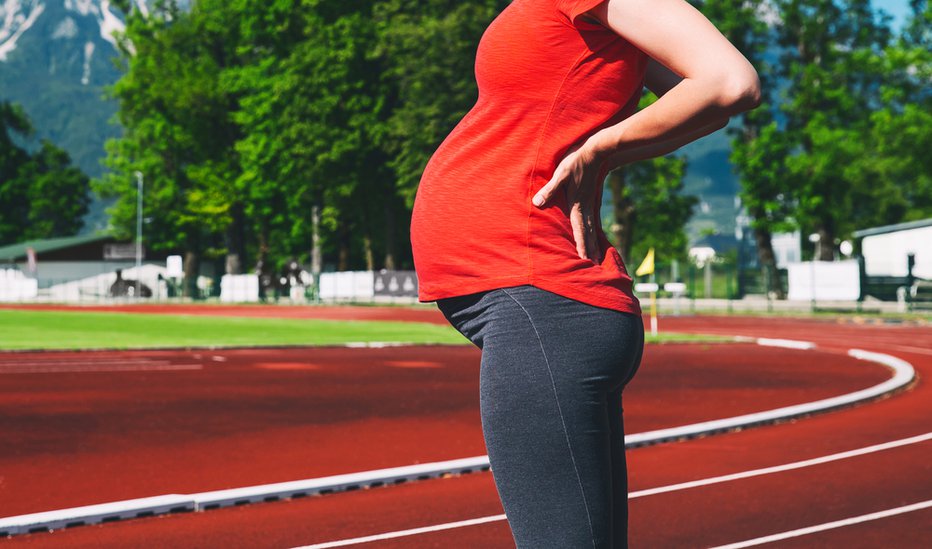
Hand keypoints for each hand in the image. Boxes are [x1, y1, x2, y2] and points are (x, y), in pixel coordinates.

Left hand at [532, 142, 604, 262]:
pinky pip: (594, 221)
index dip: (583, 249)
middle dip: (591, 253)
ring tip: (598, 259)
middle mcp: (586, 209)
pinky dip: (595, 232)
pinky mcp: (592, 200)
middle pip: (589, 236)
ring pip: (593, 230)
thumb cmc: (576, 162)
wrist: (597, 152)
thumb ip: (550, 189)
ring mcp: (590, 205)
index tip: (587, 263)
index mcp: (578, 207)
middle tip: (595, 269)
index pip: (580, 233)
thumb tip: (537, 203)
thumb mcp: (560, 174)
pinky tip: (596, 237)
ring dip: (594, 245)